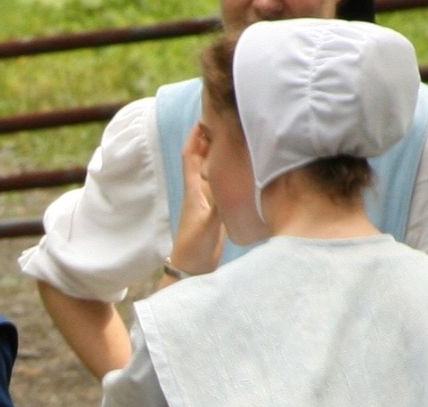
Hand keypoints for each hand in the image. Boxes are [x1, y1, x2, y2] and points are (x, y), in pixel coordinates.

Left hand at [169, 123, 223, 276]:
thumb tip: (224, 178)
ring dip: (217, 152)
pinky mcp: (215, 209)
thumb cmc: (195, 245)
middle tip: (222, 119)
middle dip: (208, 138)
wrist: (192, 268)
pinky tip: (236, 167)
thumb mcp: (208, 222)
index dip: (196, 136)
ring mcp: (207, 199)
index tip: (204, 117)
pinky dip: (226, 171)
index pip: (192, 155)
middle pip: (202, 158)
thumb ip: (216, 202)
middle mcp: (199, 190)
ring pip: (211, 169)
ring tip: (232, 136)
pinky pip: (220, 182)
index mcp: (194, 189)